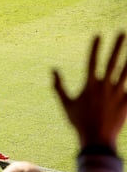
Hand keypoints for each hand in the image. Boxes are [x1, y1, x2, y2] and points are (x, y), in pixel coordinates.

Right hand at [53, 33, 126, 150]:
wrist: (96, 139)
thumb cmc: (78, 121)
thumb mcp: (65, 103)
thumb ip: (58, 86)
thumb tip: (53, 70)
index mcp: (90, 85)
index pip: (92, 61)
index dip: (95, 47)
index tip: (98, 35)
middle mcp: (105, 86)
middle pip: (112, 62)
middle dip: (117, 46)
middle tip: (122, 32)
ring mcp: (118, 94)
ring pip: (125, 72)